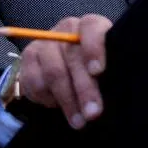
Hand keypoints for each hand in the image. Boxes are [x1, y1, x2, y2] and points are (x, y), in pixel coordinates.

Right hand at [17, 14, 111, 129]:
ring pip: (54, 73)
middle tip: (93, 112)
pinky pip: (35, 82)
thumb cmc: (91, 67)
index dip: (94, 49)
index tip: (98, 71)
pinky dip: (47, 99)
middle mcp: (67, 29)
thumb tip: (119, 90)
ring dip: (67, 101)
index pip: (91, 28)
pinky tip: (57, 106)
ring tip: (79, 121)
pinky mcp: (29, 56)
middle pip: (73, 57)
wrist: (62, 67)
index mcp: (90, 26)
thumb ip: (111, 71)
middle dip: (84, 89)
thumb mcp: (106, 66)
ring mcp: (45, 42)